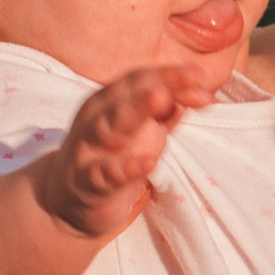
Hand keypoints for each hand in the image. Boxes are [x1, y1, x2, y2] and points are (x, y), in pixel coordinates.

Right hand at [35, 63, 216, 245]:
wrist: (71, 199)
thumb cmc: (114, 156)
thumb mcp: (144, 130)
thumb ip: (169, 111)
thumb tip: (201, 92)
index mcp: (111, 101)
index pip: (143, 79)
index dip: (173, 76)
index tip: (203, 78)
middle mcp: (96, 117)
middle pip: (128, 93)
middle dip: (161, 81)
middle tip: (193, 75)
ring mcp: (88, 148)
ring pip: (110, 125)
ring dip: (136, 109)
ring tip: (162, 98)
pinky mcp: (87, 181)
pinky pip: (106, 173)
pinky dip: (127, 168)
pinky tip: (149, 162)